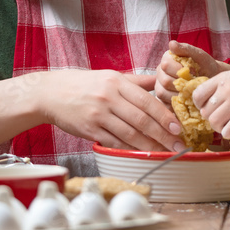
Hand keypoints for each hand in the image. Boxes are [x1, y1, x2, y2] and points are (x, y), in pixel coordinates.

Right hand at [40, 69, 185, 151]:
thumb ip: (136, 81)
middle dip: (163, 135)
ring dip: (150, 146)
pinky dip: (130, 150)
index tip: (178, 127)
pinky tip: (142, 154)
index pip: (147, 101)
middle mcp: (108, 98)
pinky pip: (114, 143)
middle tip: (179, 145)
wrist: (51, 93)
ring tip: (164, 152)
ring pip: (129, 134)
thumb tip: (161, 80)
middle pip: (141, 119)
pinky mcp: (89, 130)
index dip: (164, 115)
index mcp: (117, 82)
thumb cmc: (85, 84)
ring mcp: (98, 115)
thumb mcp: (111, 76)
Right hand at [154, 40, 229, 104]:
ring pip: (162, 93)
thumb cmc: (205, 65)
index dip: (180, 70)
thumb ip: (186, 49)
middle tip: (194, 85)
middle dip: (181, 84)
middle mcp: (160, 72)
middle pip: (164, 81)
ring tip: (191, 94)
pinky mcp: (163, 100)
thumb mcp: (199, 55)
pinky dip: (175, 105)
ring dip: (178, 95)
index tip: (194, 72)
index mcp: (166, 59)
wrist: (211, 79)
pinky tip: (186, 102)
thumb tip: (171, 44)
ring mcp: (159, 87)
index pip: (166, 65)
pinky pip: (164, 105)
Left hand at [191, 65, 229, 141]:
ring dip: (219, 129)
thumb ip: (221, 87)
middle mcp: (226, 89)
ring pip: (215, 122)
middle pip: (206, 112)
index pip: (197, 95)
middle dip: (211, 120)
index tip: (209, 109)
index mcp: (221, 79)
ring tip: (227, 127)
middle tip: (221, 120)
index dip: (200, 106)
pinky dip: (229, 133)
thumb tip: (208, 103)